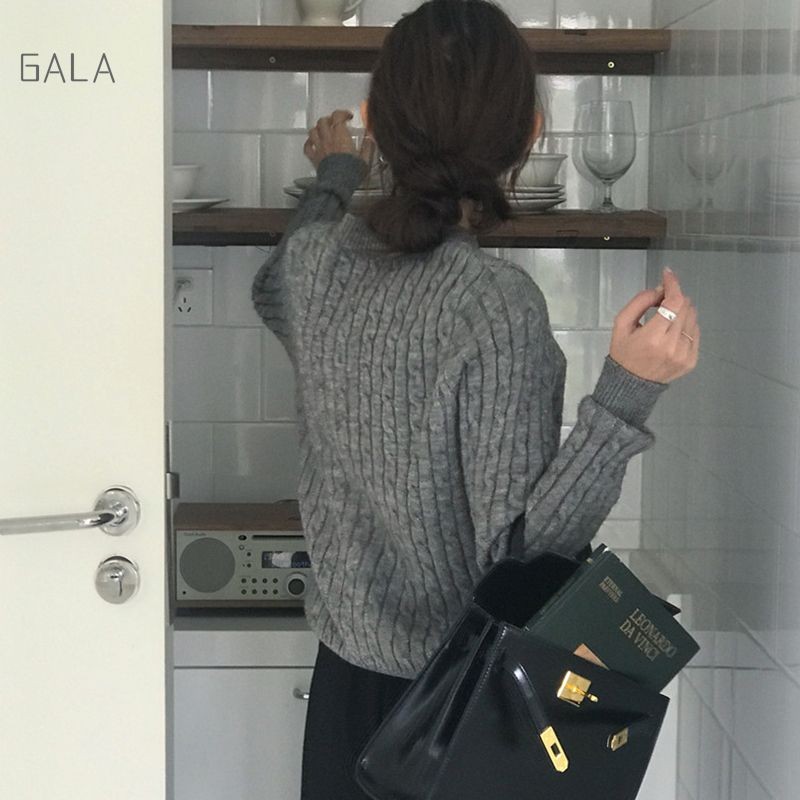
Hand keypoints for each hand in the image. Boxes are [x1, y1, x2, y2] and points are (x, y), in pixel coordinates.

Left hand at [303, 109, 376, 169]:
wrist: (338, 184)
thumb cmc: (351, 172)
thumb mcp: (365, 159)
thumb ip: (368, 146)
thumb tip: (370, 138)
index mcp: (341, 135)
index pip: (338, 116)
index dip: (343, 113)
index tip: (348, 116)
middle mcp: (328, 138)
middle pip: (323, 121)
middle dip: (329, 119)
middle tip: (335, 123)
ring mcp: (319, 147)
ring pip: (313, 130)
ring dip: (318, 129)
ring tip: (323, 131)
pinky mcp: (314, 157)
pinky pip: (307, 146)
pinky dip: (309, 143)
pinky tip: (313, 143)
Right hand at [608, 266, 699, 383]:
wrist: (631, 384)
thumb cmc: (624, 353)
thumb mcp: (621, 324)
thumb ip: (639, 302)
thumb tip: (661, 290)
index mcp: (653, 337)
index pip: (673, 302)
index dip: (673, 285)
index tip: (668, 275)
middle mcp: (672, 346)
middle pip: (685, 307)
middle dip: (674, 298)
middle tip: (660, 302)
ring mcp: (684, 354)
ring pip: (692, 318)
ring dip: (681, 311)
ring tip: (665, 319)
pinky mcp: (691, 360)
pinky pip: (695, 332)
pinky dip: (686, 325)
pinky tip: (672, 331)